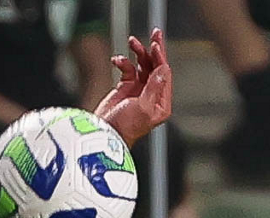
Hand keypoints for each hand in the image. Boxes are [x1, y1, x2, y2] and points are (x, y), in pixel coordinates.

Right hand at [93, 27, 171, 146]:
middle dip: (155, 50)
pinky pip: (128, 69)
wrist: (105, 133)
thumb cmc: (125, 128)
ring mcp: (140, 91)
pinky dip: (123, 62)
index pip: (164, 75)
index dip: (160, 58)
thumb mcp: (142, 107)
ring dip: (138, 52)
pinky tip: (117, 60)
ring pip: (143, 65)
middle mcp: (152, 96)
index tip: (155, 45)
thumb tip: (163, 70)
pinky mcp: (126, 88)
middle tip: (155, 34)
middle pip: (156, 67)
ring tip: (132, 42)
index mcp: (161, 104)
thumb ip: (153, 87)